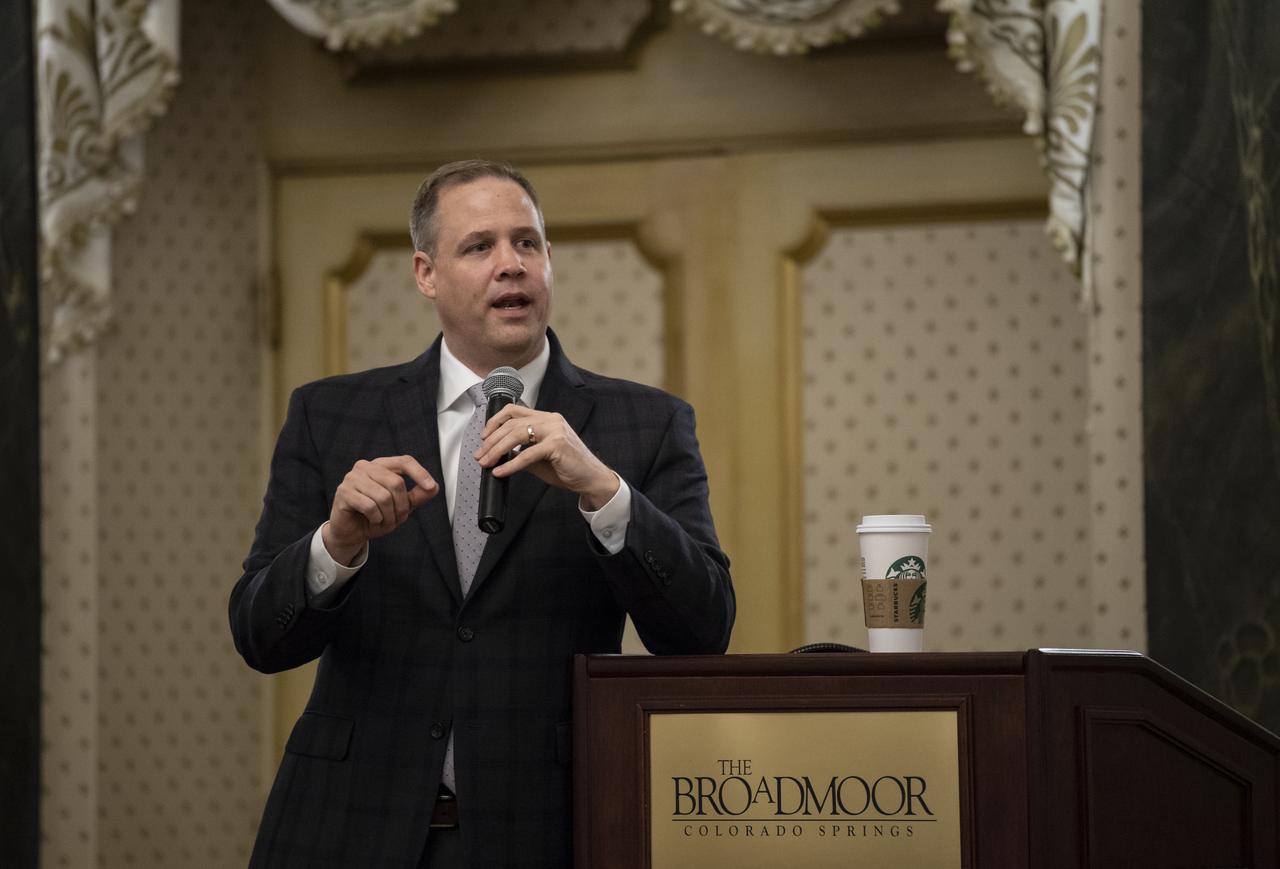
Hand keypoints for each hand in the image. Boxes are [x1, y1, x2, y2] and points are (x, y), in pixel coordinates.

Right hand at [324, 455, 437, 563]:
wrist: (352, 532)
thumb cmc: (375, 516)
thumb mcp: (401, 507)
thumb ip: (417, 496)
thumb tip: (434, 487)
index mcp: (381, 465)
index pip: (404, 461)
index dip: (420, 473)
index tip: (431, 487)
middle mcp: (365, 467)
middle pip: (396, 482)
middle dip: (402, 506)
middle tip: (397, 517)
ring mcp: (352, 478)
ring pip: (383, 496)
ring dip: (389, 515)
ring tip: (383, 520)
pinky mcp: (343, 493)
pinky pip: (369, 506)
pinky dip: (376, 518)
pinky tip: (372, 520)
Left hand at [477, 405, 619, 509]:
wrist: (590, 478)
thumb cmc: (567, 467)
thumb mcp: (539, 456)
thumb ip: (521, 451)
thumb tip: (498, 454)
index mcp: (547, 418)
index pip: (514, 411)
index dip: (494, 422)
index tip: (483, 438)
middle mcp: (551, 420)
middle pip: (511, 424)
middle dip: (491, 441)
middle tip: (480, 455)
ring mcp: (555, 431)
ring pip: (516, 435)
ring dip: (496, 450)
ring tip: (486, 462)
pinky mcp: (557, 445)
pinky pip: (526, 454)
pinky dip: (510, 464)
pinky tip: (501, 471)